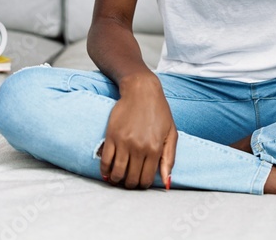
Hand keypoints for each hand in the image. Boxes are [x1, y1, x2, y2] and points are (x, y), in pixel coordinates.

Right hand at [100, 74, 176, 189]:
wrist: (141, 91)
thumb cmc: (159, 111)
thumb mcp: (171, 133)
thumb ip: (169, 158)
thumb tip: (167, 182)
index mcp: (155, 148)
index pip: (146, 179)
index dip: (143, 185)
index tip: (141, 181)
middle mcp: (139, 148)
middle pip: (131, 179)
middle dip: (130, 184)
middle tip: (130, 181)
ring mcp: (124, 143)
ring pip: (117, 173)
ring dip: (117, 180)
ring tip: (118, 177)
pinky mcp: (111, 136)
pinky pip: (105, 161)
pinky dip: (105, 171)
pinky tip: (108, 171)